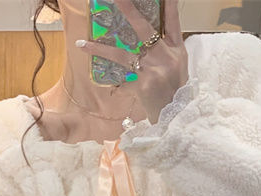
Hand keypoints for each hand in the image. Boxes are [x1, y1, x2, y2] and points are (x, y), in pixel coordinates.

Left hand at [77, 0, 188, 122]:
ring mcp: (154, 69)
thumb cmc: (176, 94)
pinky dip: (119, 88)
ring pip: (121, 54)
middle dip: (128, 9)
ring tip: (82, 44)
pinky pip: (124, 83)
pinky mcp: (144, 84)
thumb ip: (164, 54)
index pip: (173, 21)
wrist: (178, 118)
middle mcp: (166, 56)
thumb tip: (145, 44)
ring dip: (100, 49)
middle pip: (144, 28)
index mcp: (177, 50)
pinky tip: (114, 91)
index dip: (168, 4)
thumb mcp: (178, 70)